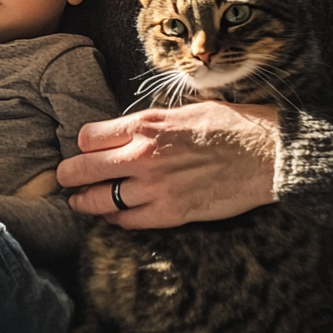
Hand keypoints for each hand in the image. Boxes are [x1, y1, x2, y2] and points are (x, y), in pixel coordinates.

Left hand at [58, 101, 279, 228]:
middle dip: (68, 175)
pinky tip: (113, 216)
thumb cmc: (230, 126)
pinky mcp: (172, 213)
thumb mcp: (182, 110)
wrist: (267, 155)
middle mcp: (143, 155)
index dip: (81, 145)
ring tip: (80, 202)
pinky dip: (115, 220)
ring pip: (100, 200)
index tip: (83, 150)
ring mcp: (155, 187)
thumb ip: (150, 124)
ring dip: (86, 202)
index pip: (88, 137)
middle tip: (64, 179)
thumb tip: (127, 132)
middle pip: (82, 169)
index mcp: (145, 125)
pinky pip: (127, 222)